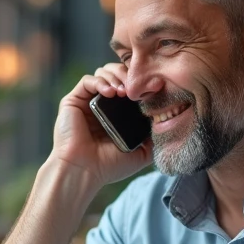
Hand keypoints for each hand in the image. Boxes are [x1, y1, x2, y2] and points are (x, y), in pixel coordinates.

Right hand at [49, 64, 153, 186]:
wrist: (83, 171)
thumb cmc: (108, 166)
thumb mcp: (140, 152)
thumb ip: (154, 139)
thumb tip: (170, 123)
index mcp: (117, 113)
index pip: (132, 86)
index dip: (142, 83)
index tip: (155, 87)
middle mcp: (103, 104)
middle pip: (118, 74)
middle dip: (129, 75)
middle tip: (138, 87)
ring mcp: (88, 101)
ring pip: (103, 73)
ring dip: (116, 77)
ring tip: (124, 91)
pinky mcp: (74, 100)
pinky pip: (88, 80)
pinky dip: (100, 82)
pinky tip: (110, 93)